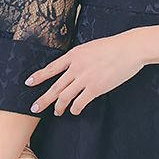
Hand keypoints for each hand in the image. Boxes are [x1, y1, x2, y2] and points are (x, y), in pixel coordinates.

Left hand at [25, 32, 144, 115]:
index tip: (28, 82)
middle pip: (55, 86)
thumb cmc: (113, 47)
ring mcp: (85, 78)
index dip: (39, 76)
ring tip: (57, 112)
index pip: (52, 68)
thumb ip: (80, 57)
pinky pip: (80, 102)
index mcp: (74, 55)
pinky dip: (75, 108)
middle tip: (34, 108)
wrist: (129, 49)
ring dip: (59, 106)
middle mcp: (76, 67)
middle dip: (43, 99)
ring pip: (65, 96)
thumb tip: (73, 66)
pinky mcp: (96, 88)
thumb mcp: (90, 47)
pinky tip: (74, 111)